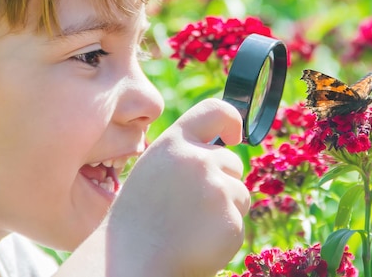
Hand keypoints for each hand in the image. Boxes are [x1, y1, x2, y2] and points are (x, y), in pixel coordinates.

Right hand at [106, 98, 249, 275]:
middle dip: (222, 180)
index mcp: (173, 144)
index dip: (231, 120)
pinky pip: (239, 222)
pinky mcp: (230, 221)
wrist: (130, 265)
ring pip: (240, 193)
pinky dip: (224, 235)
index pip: (215, 110)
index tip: (234, 135)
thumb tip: (220, 148)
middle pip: (232, 161)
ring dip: (225, 208)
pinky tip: (197, 244)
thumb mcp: (152, 172)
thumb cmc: (136, 222)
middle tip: (191, 208)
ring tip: (189, 227)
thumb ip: (182, 155)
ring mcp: (217, 190)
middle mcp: (198, 160)